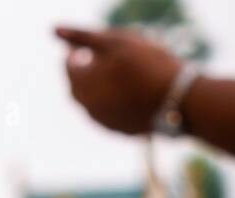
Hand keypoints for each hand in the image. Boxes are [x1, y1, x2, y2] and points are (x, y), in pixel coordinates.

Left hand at [55, 27, 181, 134]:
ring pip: (95, 101)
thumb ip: (82, 36)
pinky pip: (110, 112)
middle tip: (102, 59)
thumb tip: (54, 29)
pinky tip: (132, 91)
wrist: (179, 99)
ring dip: (101, 87)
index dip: (78, 51)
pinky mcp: (121, 131)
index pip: (69, 65)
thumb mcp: (114, 42)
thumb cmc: (147, 64)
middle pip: (79, 86)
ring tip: (120, 74)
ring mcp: (104, 122)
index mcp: (81, 85)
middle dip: (87, 71)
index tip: (91, 45)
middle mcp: (88, 108)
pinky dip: (114, 101)